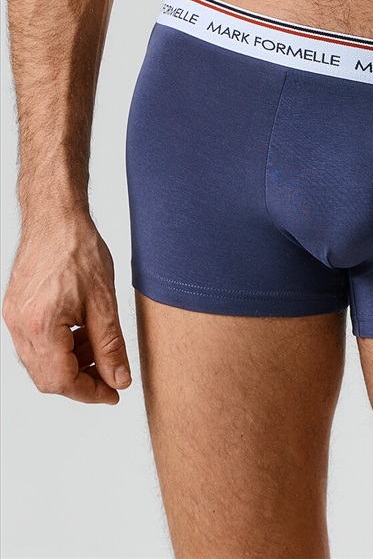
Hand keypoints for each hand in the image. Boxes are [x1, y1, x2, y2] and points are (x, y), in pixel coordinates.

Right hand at [2, 212, 131, 404]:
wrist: (55, 217)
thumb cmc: (78, 248)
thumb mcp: (104, 301)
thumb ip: (110, 346)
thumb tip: (118, 379)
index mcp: (41, 326)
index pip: (62, 381)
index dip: (90, 393)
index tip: (113, 394)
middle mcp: (20, 326)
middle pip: (47, 378)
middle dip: (81, 381)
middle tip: (110, 375)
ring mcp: (13, 318)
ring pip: (40, 363)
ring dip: (70, 364)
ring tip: (99, 350)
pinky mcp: (15, 310)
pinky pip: (35, 344)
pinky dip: (59, 348)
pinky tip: (81, 335)